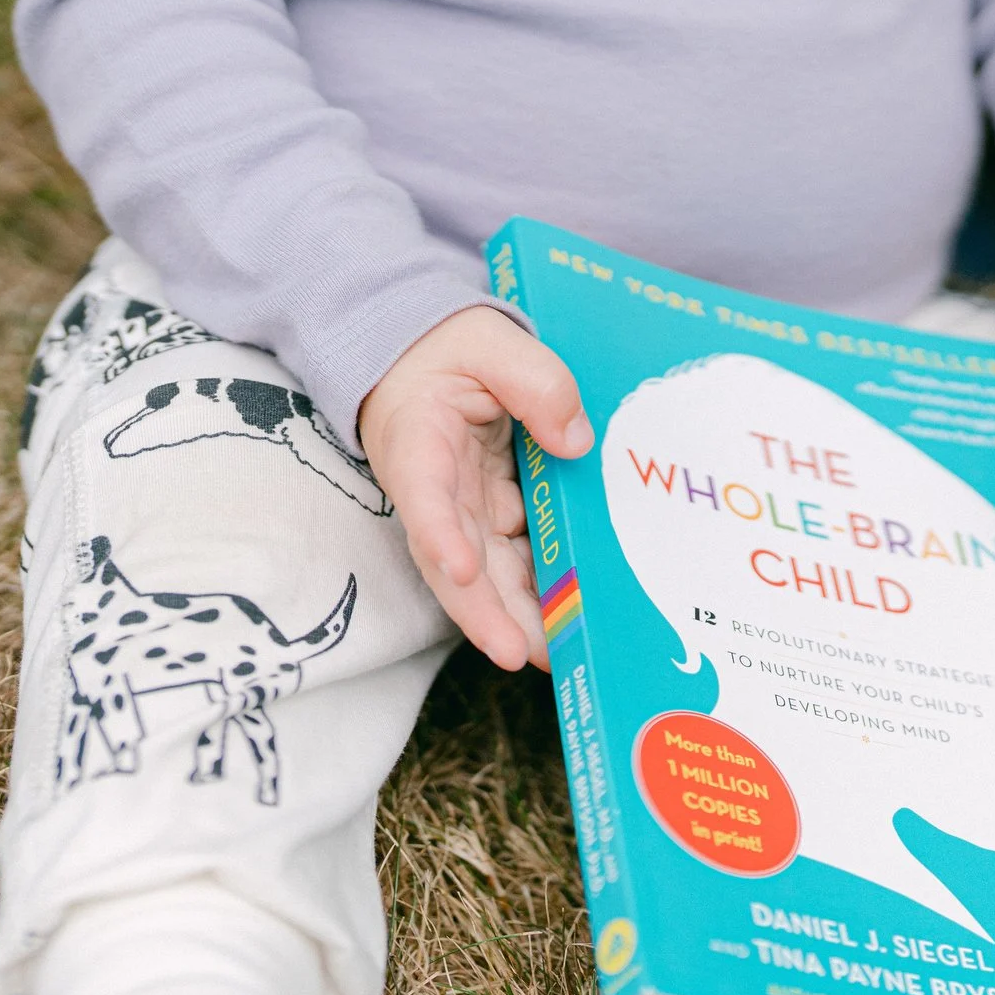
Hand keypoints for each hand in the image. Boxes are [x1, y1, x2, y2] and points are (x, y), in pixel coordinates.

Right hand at [358, 306, 590, 670]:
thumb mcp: (490, 340)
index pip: (424, 495)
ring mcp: (459, 508)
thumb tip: (575, 441)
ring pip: (481, 573)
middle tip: (518, 653)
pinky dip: (532, 591)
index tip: (459, 568)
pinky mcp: (484, 514)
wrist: (423, 354)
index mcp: (419, 441)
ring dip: (511, 616)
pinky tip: (565, 619)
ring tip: (550, 654)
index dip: (440, 534)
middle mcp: (434, 489)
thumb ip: (534, 379)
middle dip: (484, 611)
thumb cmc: (448, 347)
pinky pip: (508, 559)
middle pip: (452, 560)